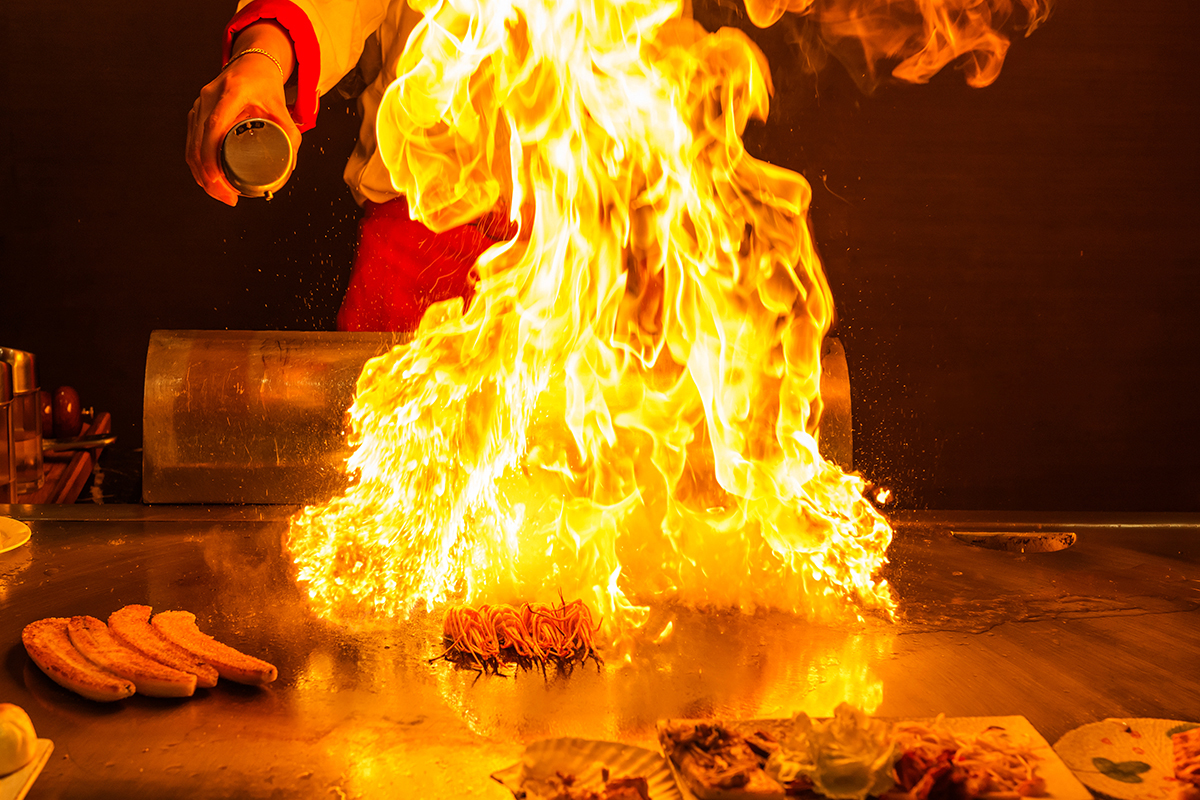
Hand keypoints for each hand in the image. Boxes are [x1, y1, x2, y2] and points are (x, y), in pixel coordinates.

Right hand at [186, 25, 300, 205]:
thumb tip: (288, 167)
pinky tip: (207, 180)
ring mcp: (200, 103)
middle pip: (199, 142)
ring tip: (221, 195)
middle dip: (209, 176)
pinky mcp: (196, 111)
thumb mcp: (283, 109)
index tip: (218, 181)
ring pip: (192, 144)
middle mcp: (210, 96)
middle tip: (227, 198)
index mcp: (232, 92)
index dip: (212, 157)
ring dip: (202, 174)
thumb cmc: (267, 87)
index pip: (214, 127)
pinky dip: (198, 163)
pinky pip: (191, 141)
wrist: (252, 64)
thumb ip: (290, 135)